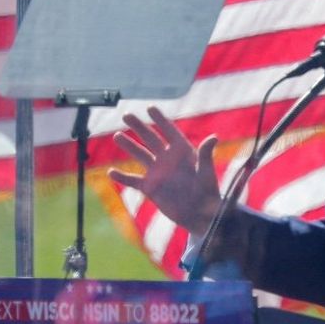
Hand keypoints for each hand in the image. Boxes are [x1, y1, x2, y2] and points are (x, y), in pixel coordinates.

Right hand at [107, 106, 220, 233]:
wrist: (200, 215)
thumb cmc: (208, 193)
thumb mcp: (206, 172)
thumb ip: (206, 155)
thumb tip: (213, 137)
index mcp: (183, 152)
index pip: (170, 132)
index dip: (161, 120)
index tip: (150, 108)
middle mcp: (168, 159)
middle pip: (151, 139)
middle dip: (139, 127)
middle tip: (126, 115)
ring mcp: (158, 172)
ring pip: (140, 155)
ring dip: (129, 146)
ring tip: (117, 136)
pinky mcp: (151, 188)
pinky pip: (134, 180)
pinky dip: (122, 177)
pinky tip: (110, 172)